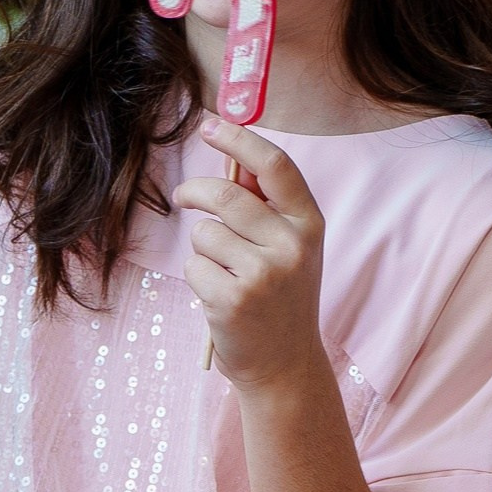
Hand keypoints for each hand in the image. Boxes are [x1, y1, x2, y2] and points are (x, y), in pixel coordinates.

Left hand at [170, 117, 326, 391]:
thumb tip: (228, 160)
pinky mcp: (233, 300)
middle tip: (182, 197)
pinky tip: (219, 298)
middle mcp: (291, 246)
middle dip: (194, 191)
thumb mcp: (291, 250)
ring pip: (204, 232)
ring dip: (202, 249)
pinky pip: (194, 266)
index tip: (210, 126)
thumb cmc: (281, 300)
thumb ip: (268, 209)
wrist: (285, 366)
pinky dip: (198, 278)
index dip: (239, 139)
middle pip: (226, 194)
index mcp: (309, 225)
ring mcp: (263, 275)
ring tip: (223, 274)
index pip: (275, 166)